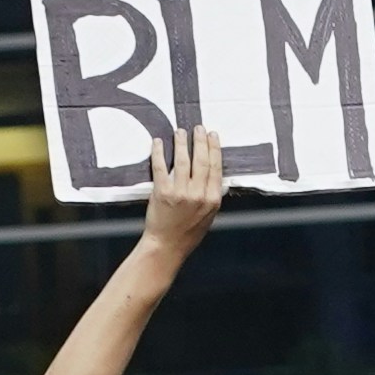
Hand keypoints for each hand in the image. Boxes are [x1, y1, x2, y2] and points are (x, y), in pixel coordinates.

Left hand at [139, 122, 228, 258]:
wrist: (167, 246)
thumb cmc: (187, 233)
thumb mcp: (208, 216)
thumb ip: (211, 195)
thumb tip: (214, 174)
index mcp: (212, 199)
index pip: (216, 167)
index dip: (214, 148)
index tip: (212, 135)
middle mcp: (198, 194)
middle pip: (201, 160)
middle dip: (200, 141)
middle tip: (198, 128)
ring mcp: (180, 193)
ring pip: (183, 160)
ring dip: (182, 143)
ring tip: (180, 132)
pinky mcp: (162, 193)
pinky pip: (161, 167)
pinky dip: (159, 153)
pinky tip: (159, 143)